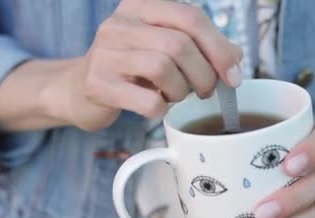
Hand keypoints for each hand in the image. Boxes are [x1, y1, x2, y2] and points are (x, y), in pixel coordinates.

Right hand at [43, 0, 241, 130]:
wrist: (79, 89)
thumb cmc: (131, 69)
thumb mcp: (162, 48)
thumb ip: (199, 46)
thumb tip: (236, 59)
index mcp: (141, 7)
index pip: (190, 17)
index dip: (219, 48)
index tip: (233, 75)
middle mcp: (120, 24)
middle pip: (179, 44)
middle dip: (204, 74)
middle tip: (206, 91)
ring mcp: (105, 53)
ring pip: (163, 68)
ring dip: (181, 91)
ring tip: (176, 96)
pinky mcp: (98, 85)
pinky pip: (147, 100)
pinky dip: (161, 109)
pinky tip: (156, 107)